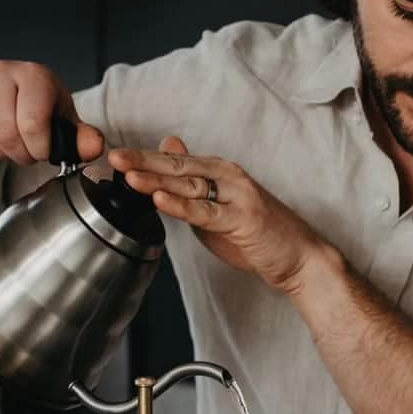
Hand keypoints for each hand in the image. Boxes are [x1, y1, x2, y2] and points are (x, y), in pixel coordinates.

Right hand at [0, 60, 103, 166]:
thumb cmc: (38, 115)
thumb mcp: (65, 125)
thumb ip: (83, 139)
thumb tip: (95, 147)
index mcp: (34, 75)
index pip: (32, 123)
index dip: (39, 148)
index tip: (44, 152)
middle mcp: (0, 71)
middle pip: (5, 133)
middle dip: (20, 154)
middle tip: (26, 152)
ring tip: (8, 144)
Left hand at [108, 136, 330, 293]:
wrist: (300, 259)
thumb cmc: (261, 238)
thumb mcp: (221, 209)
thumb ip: (193, 189)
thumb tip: (168, 154)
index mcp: (222, 172)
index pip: (176, 160)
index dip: (144, 158)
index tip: (115, 157)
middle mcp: (229, 177)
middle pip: (179, 166)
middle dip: (143, 161)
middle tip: (112, 157)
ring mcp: (237, 196)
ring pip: (189, 185)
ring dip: (156, 179)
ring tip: (127, 176)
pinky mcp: (243, 218)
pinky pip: (205, 212)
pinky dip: (181, 205)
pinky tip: (159, 198)